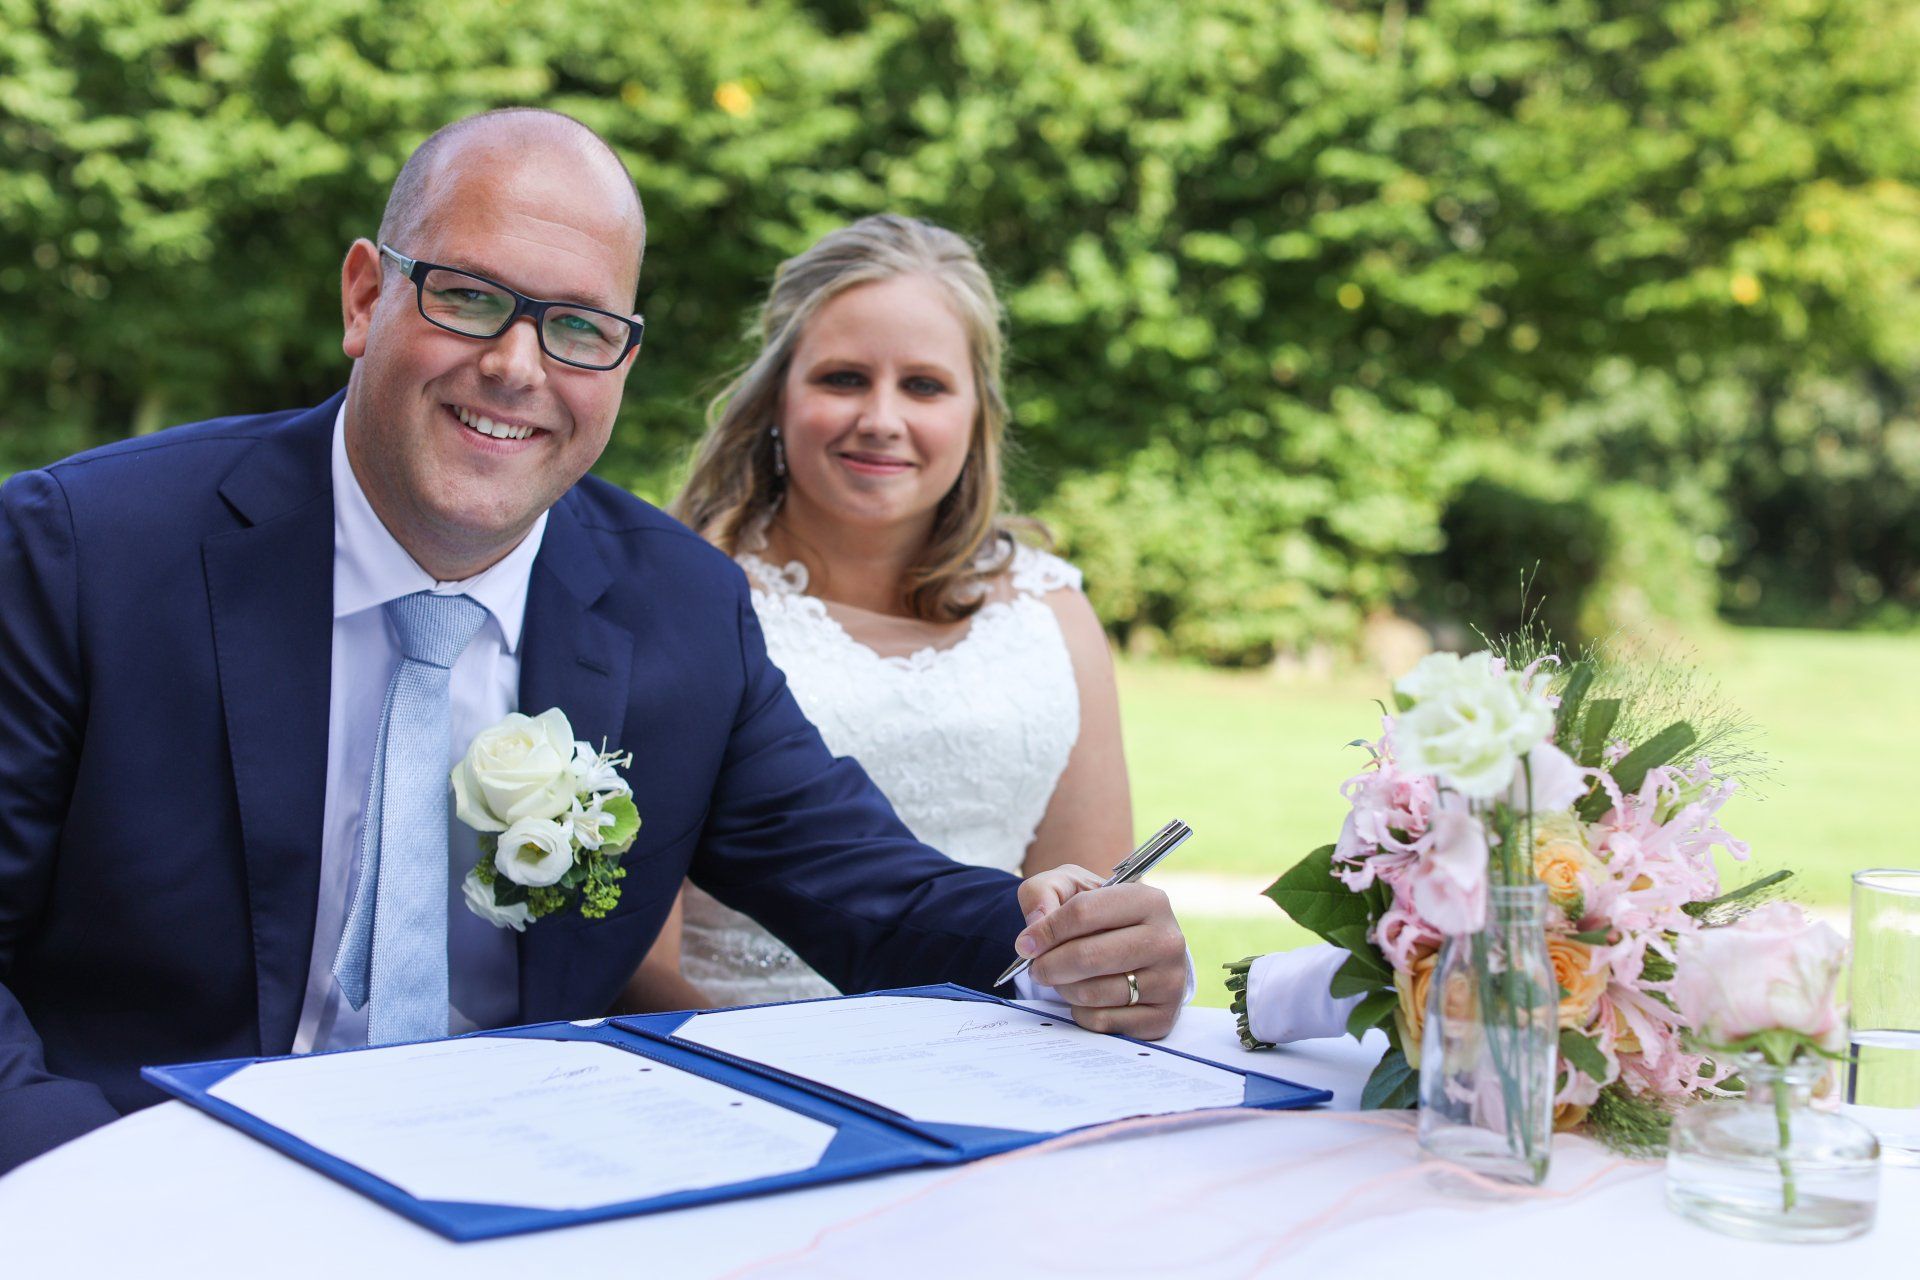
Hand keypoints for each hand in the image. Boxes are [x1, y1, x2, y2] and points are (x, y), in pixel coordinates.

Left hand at [1014, 864, 1187, 1038]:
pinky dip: (1081, 1013)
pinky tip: (1086, 998)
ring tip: (1062, 979)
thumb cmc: (1097, 915)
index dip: (1046, 930)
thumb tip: (1033, 933)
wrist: (1133, 945)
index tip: (1025, 944)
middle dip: (1049, 965)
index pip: (1084, 912)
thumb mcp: (1069, 886)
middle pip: (1088, 956)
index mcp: (1149, 900)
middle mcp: (1167, 941)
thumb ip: (1042, 893)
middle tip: (1036, 968)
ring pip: (1093, 993)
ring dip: (1064, 989)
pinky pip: (1102, 1022)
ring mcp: (1170, 982)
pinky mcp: (1162, 1018)